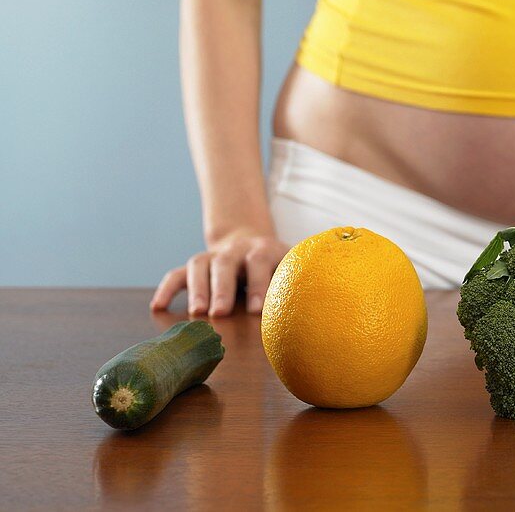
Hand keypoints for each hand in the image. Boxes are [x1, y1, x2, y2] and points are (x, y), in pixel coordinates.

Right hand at [150, 230, 290, 315]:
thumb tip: (315, 298)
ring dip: (197, 288)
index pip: (259, 262)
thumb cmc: (278, 265)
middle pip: (225, 263)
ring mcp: (212, 256)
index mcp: (263, 249)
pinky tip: (158, 306)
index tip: (257, 311)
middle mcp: (235, 250)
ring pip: (199, 265)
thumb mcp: (292, 265)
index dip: (258, 284)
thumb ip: (301, 278)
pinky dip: (167, 288)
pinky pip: (177, 274)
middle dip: (222, 288)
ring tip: (196, 313)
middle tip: (220, 312)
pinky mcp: (196, 266)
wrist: (253, 241)